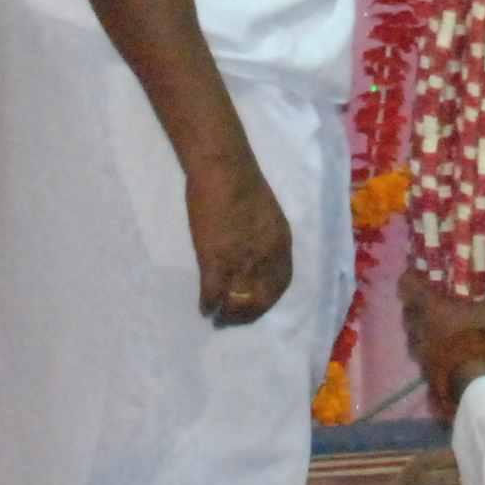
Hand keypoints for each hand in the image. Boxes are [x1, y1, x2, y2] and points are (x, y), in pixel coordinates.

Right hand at [186, 153, 294, 327]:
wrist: (223, 166)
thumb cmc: (242, 182)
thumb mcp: (267, 214)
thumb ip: (263, 237)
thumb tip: (254, 253)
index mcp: (280, 243)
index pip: (280, 283)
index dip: (267, 299)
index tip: (255, 305)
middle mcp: (265, 256)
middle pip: (262, 298)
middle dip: (248, 313)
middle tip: (234, 317)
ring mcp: (240, 259)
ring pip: (237, 300)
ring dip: (228, 314)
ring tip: (220, 317)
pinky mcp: (216, 258)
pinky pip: (213, 292)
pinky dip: (208, 303)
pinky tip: (204, 307)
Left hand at [399, 264, 484, 411]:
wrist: (473, 387)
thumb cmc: (480, 340)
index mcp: (429, 307)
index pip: (406, 284)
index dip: (412, 276)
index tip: (422, 275)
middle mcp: (417, 327)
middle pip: (407, 310)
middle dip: (418, 304)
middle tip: (435, 301)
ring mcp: (418, 352)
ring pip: (413, 333)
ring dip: (423, 329)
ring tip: (441, 328)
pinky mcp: (424, 371)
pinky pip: (422, 354)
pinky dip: (431, 350)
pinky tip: (447, 350)